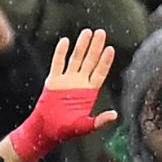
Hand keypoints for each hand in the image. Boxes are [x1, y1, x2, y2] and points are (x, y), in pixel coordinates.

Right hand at [7, 29, 116, 161]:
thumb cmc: (66, 130)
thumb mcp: (85, 126)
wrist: (47, 130)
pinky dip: (61, 52)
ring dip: (81, 46)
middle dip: (95, 47)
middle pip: (89, 61)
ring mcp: (66, 80)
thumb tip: (115, 115)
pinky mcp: (53, 80)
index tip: (110, 49)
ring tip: (87, 32)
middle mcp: (79, 83)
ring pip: (75, 59)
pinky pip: (57, 63)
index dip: (105, 61)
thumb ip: (100, 121)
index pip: (100, 72)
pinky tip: (66, 41)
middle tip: (101, 32)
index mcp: (89, 92)